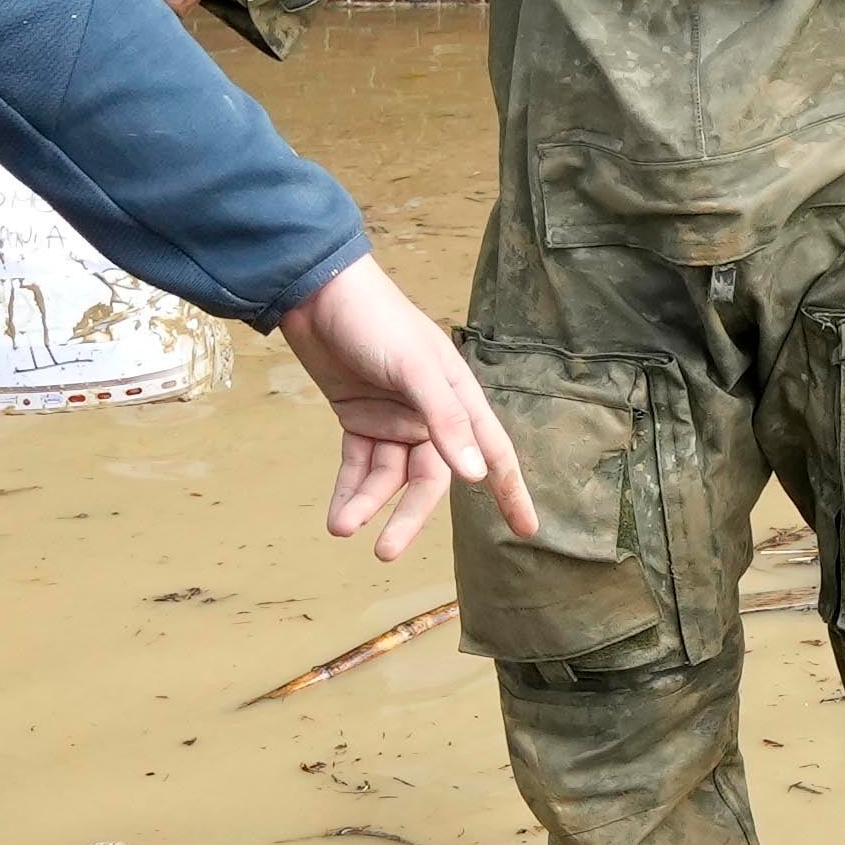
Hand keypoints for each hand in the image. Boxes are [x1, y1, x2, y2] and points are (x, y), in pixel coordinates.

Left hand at [283, 255, 526, 561]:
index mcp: (457, 397)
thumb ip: (446, 422)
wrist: (316, 292)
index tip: (527, 531)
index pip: (493, 452)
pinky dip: (349, 491)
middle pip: (428, 479)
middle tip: (385, 552)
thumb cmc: (377, 320)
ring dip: (366, 504)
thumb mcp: (415, 368)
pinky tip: (337, 518)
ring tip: (342, 528)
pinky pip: (359, 466)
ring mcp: (393, 418)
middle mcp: (430, 413)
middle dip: (409, 517)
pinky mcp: (359, 417)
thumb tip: (475, 475)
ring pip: (388, 478)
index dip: (510, 491)